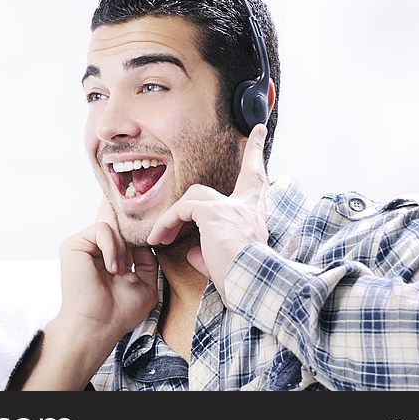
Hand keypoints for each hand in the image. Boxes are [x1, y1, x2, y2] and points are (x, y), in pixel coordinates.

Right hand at [55, 197, 158, 345]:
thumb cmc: (120, 312)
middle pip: (121, 231)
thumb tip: (143, 241)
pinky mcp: (73, 245)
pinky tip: (112, 268)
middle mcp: (95, 252)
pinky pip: (102, 229)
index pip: (127, 239)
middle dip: (131, 248)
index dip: (139, 245)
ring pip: (113, 228)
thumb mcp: (146, 284)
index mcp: (108, 260)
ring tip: (119, 271)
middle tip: (128, 271)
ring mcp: (83, 248)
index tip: (142, 262)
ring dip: (122, 250)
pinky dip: (112, 247)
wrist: (99, 325)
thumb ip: (148, 261)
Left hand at [146, 124, 269, 303]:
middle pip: (244, 175)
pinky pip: (182, 210)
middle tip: (251, 139)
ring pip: (196, 197)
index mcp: (253, 217)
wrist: (252, 286)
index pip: (257, 181)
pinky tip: (159, 239)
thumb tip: (194, 251)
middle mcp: (247, 207)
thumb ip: (209, 251)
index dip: (257, 155)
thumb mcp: (224, 262)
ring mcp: (231, 208)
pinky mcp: (213, 213)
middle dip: (248, 157)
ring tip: (160, 237)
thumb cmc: (240, 280)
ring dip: (174, 216)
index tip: (259, 133)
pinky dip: (167, 223)